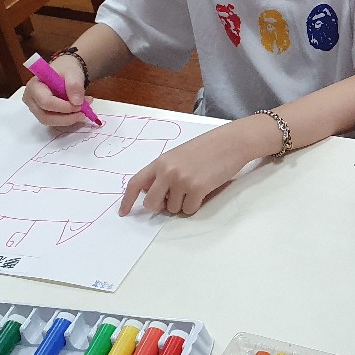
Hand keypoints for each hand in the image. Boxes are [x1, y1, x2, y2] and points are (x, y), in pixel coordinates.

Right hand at [22, 54, 93, 127]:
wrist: (65, 71)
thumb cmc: (66, 70)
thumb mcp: (72, 72)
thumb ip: (74, 85)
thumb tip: (76, 102)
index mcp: (34, 86)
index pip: (45, 101)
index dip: (63, 107)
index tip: (79, 105)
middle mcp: (31, 99)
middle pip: (45, 116)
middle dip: (66, 117)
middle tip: (83, 112)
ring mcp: (36, 108)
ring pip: (50, 122)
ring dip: (69, 119)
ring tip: (84, 110)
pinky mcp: (43, 114)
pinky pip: (55, 122)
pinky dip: (68, 119)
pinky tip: (79, 111)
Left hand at [120, 121, 256, 215]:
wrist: (231, 142)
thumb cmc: (208, 147)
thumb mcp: (179, 155)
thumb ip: (163, 171)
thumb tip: (151, 192)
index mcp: (160, 162)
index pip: (135, 183)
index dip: (127, 200)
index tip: (123, 212)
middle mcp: (167, 172)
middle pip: (151, 204)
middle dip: (160, 207)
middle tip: (172, 200)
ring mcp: (182, 181)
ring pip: (172, 209)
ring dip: (182, 204)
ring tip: (196, 187)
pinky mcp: (197, 189)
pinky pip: (189, 210)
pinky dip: (195, 205)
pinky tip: (204, 191)